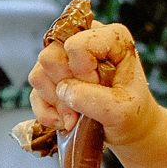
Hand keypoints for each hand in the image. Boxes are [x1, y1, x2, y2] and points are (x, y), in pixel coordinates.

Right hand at [27, 21, 160, 147]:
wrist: (127, 129)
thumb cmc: (132, 115)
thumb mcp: (122, 111)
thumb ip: (93, 99)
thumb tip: (63, 91)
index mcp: (110, 37)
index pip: (77, 46)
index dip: (83, 73)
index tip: (101, 89)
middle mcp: (83, 39)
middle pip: (50, 56)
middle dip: (66, 89)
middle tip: (86, 107)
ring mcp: (64, 57)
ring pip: (38, 75)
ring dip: (57, 103)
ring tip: (78, 116)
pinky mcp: (51, 77)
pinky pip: (34, 93)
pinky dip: (48, 113)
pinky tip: (67, 121)